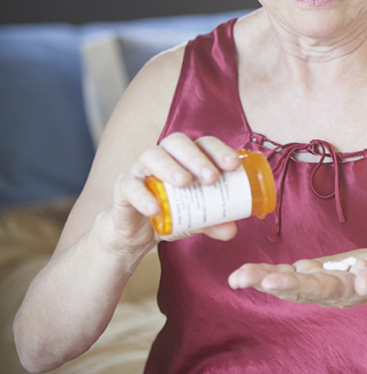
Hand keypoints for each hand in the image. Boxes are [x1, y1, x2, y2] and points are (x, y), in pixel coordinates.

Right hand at [108, 133, 243, 248]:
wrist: (138, 233)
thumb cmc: (173, 213)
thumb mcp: (197, 220)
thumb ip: (214, 222)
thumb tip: (231, 230)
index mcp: (187, 157)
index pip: (204, 144)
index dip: (219, 151)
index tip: (233, 165)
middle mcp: (165, 156)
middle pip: (178, 143)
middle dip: (196, 158)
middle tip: (211, 177)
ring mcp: (141, 168)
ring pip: (152, 155)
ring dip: (170, 167)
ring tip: (185, 183)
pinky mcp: (123, 187)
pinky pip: (130, 186)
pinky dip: (143, 196)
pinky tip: (155, 210)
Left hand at [227, 245, 366, 307]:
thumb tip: (363, 284)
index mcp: (345, 288)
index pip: (316, 287)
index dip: (293, 283)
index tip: (272, 280)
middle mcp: (326, 290)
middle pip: (294, 288)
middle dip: (267, 281)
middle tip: (241, 278)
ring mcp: (318, 284)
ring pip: (287, 283)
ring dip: (261, 279)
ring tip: (236, 277)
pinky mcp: (314, 275)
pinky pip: (288, 274)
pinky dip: (268, 272)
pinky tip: (247, 272)